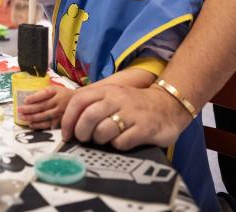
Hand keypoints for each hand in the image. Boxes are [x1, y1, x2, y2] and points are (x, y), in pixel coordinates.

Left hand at [19, 85, 73, 129]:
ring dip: (32, 117)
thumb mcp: (55, 89)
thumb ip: (43, 93)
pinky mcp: (61, 121)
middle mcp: (59, 101)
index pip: (44, 93)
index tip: (25, 100)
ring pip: (45, 116)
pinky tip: (31, 124)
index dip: (34, 97)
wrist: (79, 101)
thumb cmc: (62, 94)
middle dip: (29, 109)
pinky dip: (39, 125)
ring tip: (22, 117)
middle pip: (43, 106)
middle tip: (19, 110)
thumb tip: (27, 99)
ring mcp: (60, 112)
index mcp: (56, 91)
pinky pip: (49, 124)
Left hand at [60, 83, 192, 150]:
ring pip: (103, 131)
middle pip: (88, 116)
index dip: (68, 119)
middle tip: (84, 140)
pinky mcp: (145, 128)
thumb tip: (69, 126)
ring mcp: (132, 113)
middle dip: (81, 132)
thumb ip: (92, 106)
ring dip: (99, 140)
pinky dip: (118, 145)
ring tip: (105, 140)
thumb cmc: (133, 105)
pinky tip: (123, 141)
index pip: (79, 101)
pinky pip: (121, 142)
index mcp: (107, 90)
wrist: (168, 105)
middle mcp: (118, 99)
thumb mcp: (112, 97)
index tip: (67, 134)